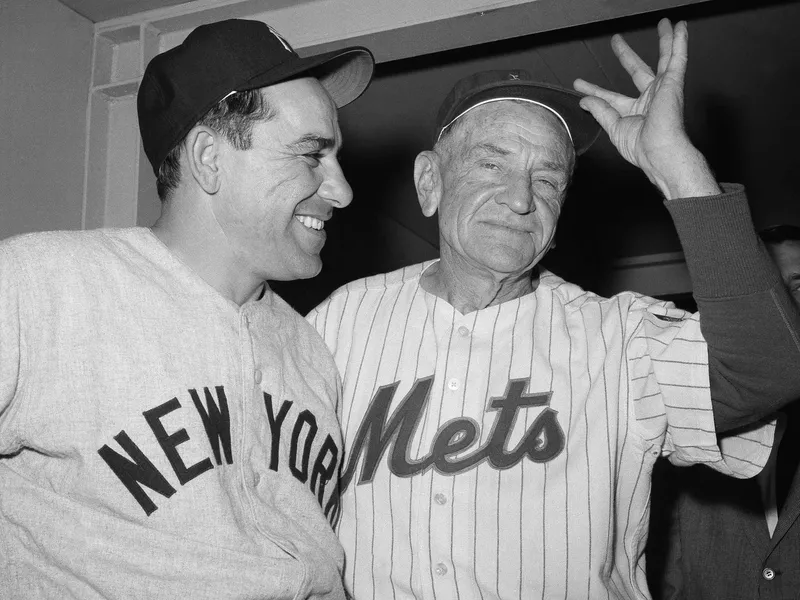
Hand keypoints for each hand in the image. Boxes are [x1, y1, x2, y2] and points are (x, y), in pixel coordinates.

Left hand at [573, 19, 719, 198]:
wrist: (658, 151)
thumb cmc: (641, 147)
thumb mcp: (614, 128)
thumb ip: (600, 111)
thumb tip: (584, 100)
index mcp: (633, 112)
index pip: (609, 96)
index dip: (594, 90)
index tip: (579, 84)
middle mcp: (649, 98)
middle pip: (637, 70)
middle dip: (626, 55)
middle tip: (615, 40)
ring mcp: (663, 89)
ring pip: (664, 59)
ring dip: (664, 41)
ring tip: (663, 22)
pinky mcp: (673, 83)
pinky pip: (678, 58)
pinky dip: (680, 42)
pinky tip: (680, 27)